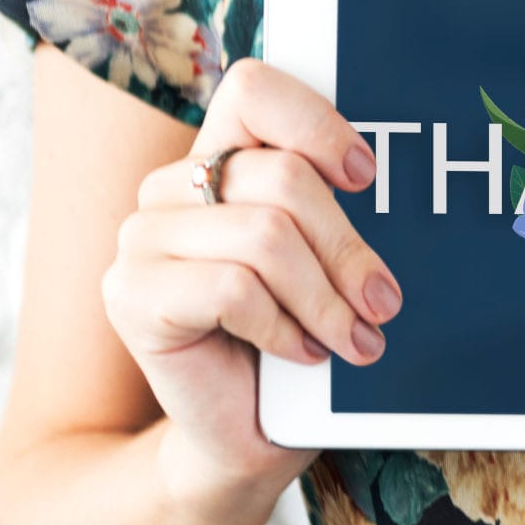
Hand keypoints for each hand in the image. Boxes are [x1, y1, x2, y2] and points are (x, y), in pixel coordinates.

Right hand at [100, 58, 402, 505]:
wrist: (243, 435)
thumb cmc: (294, 341)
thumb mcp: (323, 264)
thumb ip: (334, 212)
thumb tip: (394, 186)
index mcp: (218, 159)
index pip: (253, 89)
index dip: (316, 122)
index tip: (366, 176)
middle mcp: (171, 187)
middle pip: (281, 179)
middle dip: (347, 248)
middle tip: (383, 301)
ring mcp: (141, 239)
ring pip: (264, 236)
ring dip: (324, 298)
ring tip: (353, 339)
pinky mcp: (130, 295)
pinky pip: (232, 288)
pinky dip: (282, 326)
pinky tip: (300, 352)